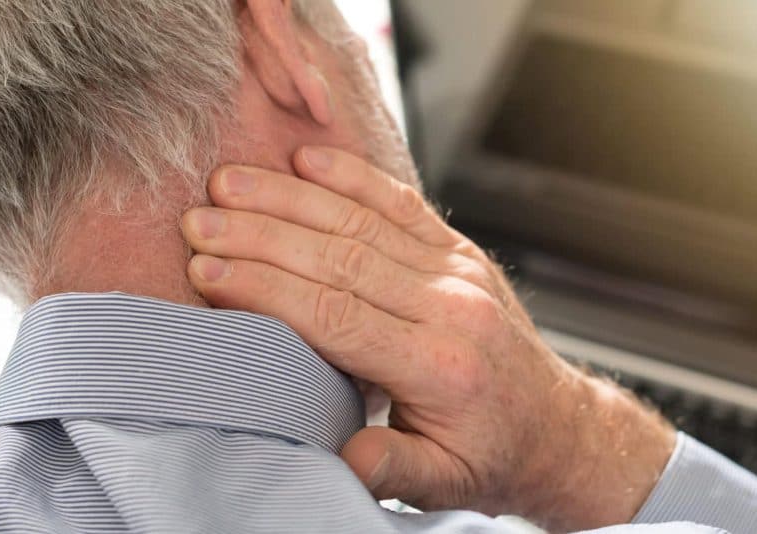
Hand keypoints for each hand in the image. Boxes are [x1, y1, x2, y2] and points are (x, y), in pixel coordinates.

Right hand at [179, 147, 675, 530]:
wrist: (558, 430)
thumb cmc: (492, 457)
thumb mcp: (444, 484)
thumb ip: (394, 469)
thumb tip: (345, 458)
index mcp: (438, 365)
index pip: (335, 315)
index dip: (265, 290)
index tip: (207, 271)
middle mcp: (450, 308)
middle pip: (339, 258)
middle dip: (261, 235)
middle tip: (198, 220)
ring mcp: (458, 272)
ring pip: (363, 223)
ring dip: (290, 197)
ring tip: (229, 182)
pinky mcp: (460, 254)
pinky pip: (402, 205)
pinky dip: (353, 178)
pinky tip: (308, 159)